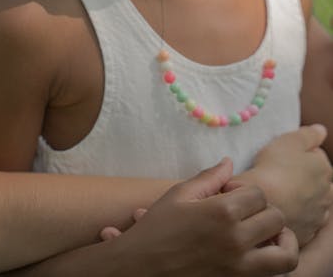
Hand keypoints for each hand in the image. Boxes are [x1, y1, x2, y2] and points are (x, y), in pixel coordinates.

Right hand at [108, 157, 298, 275]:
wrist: (140, 268)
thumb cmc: (157, 230)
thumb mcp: (178, 195)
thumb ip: (209, 178)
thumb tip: (228, 162)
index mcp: (221, 212)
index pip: (258, 194)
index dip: (245, 191)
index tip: (229, 196)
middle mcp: (236, 240)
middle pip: (276, 218)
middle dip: (264, 211)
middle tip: (247, 212)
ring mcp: (240, 267)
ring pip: (286, 254)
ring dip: (282, 241)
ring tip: (267, 234)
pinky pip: (272, 274)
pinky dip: (274, 262)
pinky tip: (257, 252)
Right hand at [229, 125, 332, 245]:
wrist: (263, 203)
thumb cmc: (273, 167)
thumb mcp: (289, 140)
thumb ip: (308, 134)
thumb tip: (321, 130)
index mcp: (324, 169)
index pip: (317, 157)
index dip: (300, 154)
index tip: (283, 155)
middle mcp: (327, 193)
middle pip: (317, 181)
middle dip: (304, 177)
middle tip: (281, 173)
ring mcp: (318, 215)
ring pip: (312, 202)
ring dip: (302, 197)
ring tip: (280, 192)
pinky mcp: (307, 232)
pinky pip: (303, 220)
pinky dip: (295, 214)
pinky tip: (281, 208)